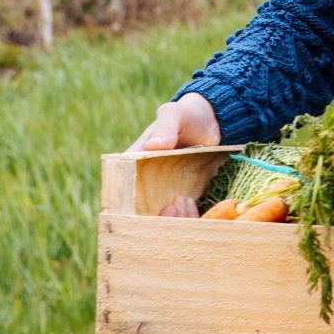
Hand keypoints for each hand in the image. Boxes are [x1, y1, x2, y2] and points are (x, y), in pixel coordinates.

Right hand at [128, 94, 221, 217]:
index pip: (121, 189)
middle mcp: (144, 182)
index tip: (143, 207)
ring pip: (160, 217)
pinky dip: (185, 218)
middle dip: (153, 216)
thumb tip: (152, 145)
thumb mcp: (175, 115)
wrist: (212, 122)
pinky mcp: (182, 199)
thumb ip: (165, 127)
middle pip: (140, 210)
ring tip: (184, 202)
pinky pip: (181, 216)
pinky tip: (192, 206)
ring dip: (171, 218)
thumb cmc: (187, 116)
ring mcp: (164, 192)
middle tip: (171, 207)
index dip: (127, 204)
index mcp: (133, 163)